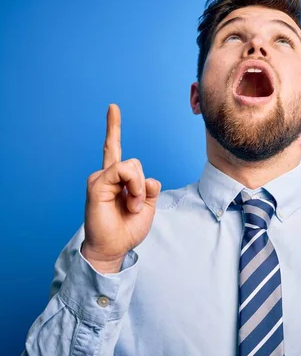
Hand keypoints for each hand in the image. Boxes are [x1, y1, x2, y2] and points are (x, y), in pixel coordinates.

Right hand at [82, 104, 160, 272]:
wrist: (114, 247)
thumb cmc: (128, 228)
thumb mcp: (148, 206)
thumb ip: (150, 188)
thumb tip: (147, 178)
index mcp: (118, 179)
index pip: (114, 149)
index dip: (113, 128)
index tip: (112, 108)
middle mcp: (107, 176)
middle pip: (135, 163)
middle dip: (143, 185)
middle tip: (137, 205)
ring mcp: (100, 179)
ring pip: (131, 166)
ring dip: (138, 188)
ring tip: (132, 206)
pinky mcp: (97, 184)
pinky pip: (121, 171)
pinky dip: (133, 187)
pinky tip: (129, 202)